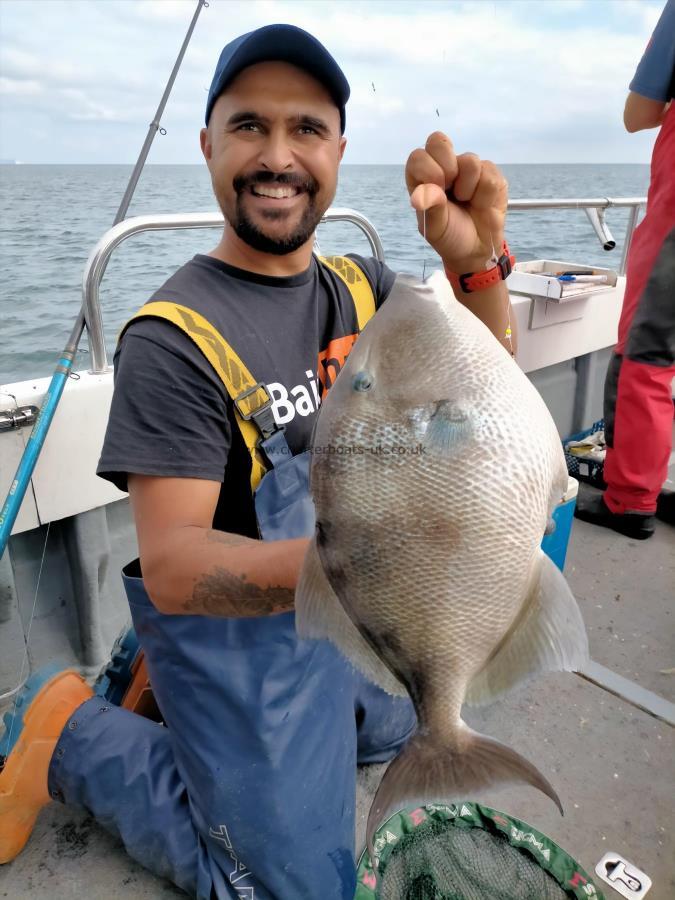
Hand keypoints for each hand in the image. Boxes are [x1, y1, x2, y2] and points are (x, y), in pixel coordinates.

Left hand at [405, 132, 507, 272]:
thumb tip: (423, 193)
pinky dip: (486, 195)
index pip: (418, 156)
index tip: (437, 191)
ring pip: (470, 161)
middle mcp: (444, 168)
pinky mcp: (490, 174)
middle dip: (448, 168)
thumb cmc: (450, 236)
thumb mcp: (435, 229)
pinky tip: (482, 204)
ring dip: (469, 188)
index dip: (428, 170)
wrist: (477, 250)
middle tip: (452, 191)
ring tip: (468, 203)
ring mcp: (468, 169)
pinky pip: (490, 173)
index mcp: (423, 179)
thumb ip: (429, 210)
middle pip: (439, 141)